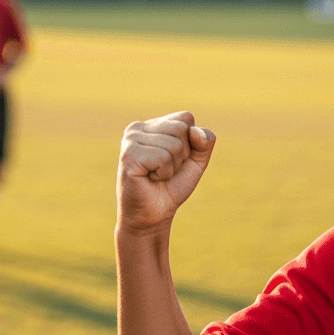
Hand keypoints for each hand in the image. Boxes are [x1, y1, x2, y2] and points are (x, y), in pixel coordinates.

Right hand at [117, 111, 215, 234]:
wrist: (152, 216)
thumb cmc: (171, 187)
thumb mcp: (196, 161)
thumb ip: (205, 142)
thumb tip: (194, 131)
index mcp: (150, 124)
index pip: (186, 118)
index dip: (190, 143)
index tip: (173, 160)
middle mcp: (136, 128)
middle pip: (181, 129)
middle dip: (182, 155)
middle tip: (165, 170)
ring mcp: (130, 141)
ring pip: (174, 144)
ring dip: (172, 167)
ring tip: (157, 176)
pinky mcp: (129, 156)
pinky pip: (163, 158)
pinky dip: (164, 174)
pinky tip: (150, 179)